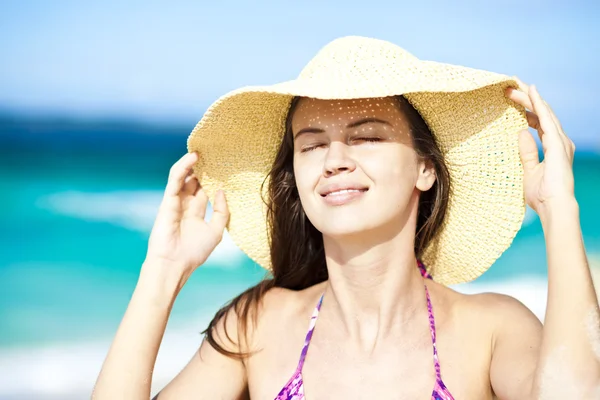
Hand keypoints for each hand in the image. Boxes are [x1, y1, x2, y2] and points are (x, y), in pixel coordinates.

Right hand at [144, 152, 229, 281]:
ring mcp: (175, 202)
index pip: (204, 190)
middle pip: (193, 181)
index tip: (222, 166)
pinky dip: (182, 167)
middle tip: (213, 153)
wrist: (174, 264)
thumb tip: (222, 191)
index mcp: (196, 213)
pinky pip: (175, 179)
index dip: (211, 179)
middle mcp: (185, 206)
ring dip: (191, 163)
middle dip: (202, 168)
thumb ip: (221, 211)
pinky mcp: (168, 200)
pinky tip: (193, 157)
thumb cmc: (194, 252)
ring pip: (183, 177)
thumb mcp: (216, 231)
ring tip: (202, 150)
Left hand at [505, 77, 575, 217]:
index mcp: (552, 147)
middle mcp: (559, 141)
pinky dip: (538, 104)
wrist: (553, 207)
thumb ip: (526, 152)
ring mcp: (560, 141)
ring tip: (516, 84)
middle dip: (526, 99)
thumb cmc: (541, 195)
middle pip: (541, 113)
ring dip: (529, 97)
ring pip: (543, 112)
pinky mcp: (557, 143)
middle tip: (509, 87)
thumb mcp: (528, 171)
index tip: (511, 100)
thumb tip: (520, 133)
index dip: (526, 110)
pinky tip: (531, 92)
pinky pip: (546, 118)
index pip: (538, 122)